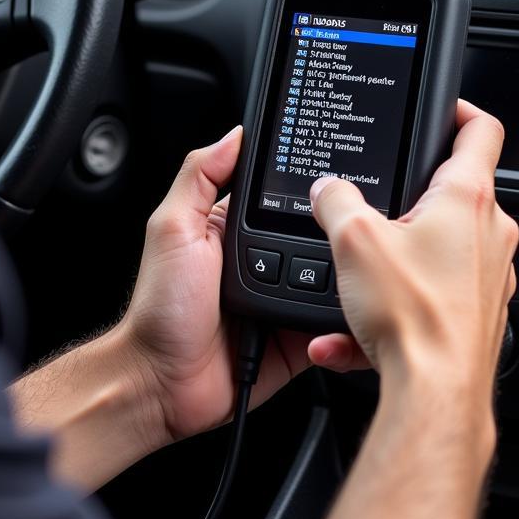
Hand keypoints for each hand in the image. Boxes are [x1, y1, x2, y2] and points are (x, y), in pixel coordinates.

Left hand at [118, 126, 365, 445]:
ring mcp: (283, 300)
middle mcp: (265, 261)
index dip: (306, 185)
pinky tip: (352, 310)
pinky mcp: (298, 338)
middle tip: (358, 229)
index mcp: (235, 228)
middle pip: (317, 236)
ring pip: (334, 278)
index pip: (282, 195)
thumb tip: (234, 134)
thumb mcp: (172, 228)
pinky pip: (333, 325)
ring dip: (346, 276)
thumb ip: (199, 177)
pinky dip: (344, 319)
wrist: (162, 383)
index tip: (336, 176)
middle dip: (337, 233)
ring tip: (359, 270)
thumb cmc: (159, 307)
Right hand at [310, 100, 518, 402]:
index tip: (440, 106)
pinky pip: (423, 295)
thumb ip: (334, 200)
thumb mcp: (353, 239)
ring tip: (350, 279)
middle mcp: (486, 235)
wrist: (434, 396)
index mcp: (466, 200)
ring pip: (430, 250)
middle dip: (404, 197)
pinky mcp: (472, 313)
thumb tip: (326, 188)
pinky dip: (387, 304)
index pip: (479, 131)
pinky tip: (345, 332)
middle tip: (369, 204)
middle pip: (449, 193)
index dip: (458, 109)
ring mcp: (483, 276)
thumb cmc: (413, 316)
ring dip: (388, 260)